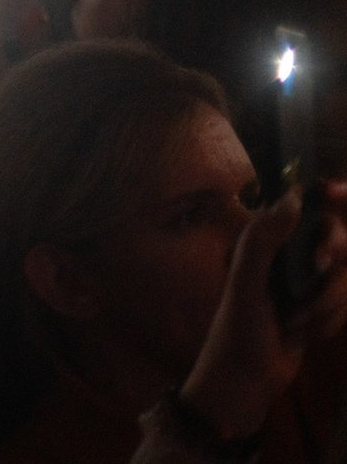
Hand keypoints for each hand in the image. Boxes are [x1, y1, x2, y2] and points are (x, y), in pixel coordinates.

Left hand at [180, 182, 346, 441]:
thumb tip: (292, 199)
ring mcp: (304, 283)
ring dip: (327, 303)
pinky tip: (306, 335)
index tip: (334, 191)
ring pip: (341, 276)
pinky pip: (343, 303)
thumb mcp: (246, 284)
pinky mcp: (319, 307)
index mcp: (262, 242)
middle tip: (319, 266)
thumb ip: (262, 240)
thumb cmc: (237, 330)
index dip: (326, 196)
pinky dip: (329, 321)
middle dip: (332, 254)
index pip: (301, 207)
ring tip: (297, 322)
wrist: (247, 381)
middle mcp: (284, 257)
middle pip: (332, 238)